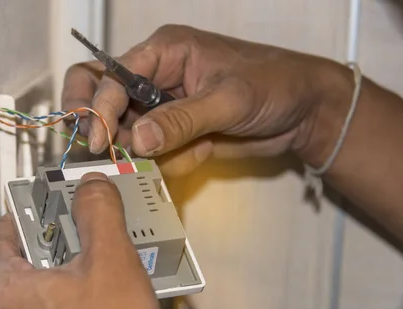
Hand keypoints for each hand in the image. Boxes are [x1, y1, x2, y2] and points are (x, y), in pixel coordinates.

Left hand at [0, 173, 164, 308]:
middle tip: (77, 241)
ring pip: (32, 303)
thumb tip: (92, 188)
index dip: (19, 217)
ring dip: (57, 286)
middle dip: (48, 252)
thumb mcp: (111, 260)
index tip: (38, 208)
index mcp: (8, 291)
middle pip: (17, 270)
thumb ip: (98, 213)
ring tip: (93, 278)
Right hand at [63, 24, 351, 176]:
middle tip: (101, 151)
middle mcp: (154, 79)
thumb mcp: (229, 98)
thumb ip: (181, 119)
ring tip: (188, 151)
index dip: (98, 107)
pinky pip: (152, 154)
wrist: (304, 113)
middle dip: (101, 126)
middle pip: (102, 99)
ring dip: (144, 152)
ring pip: (125, 134)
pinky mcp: (172, 136)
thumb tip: (136, 140)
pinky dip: (169, 162)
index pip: (110, 76)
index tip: (99, 140)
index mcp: (163, 52)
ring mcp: (161, 110)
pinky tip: (201, 153)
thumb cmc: (274, 84)